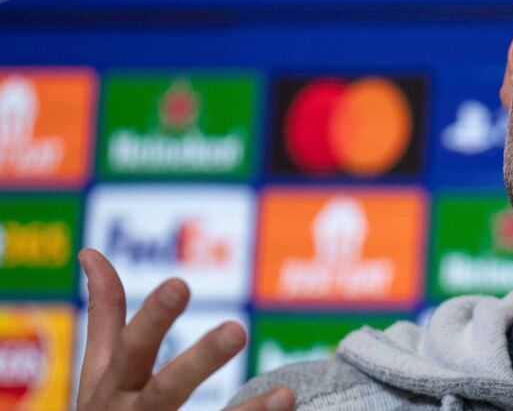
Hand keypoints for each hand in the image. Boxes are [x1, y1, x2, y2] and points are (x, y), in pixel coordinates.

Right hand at [76, 248, 294, 410]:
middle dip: (199, 361)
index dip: (154, 317)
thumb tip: (90, 252)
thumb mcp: (98, 371)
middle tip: (236, 330)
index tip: (181, 282)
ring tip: (286, 394)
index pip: (131, 346)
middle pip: (167, 390)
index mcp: (112, 387)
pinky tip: (288, 404)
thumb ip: (103, 316)